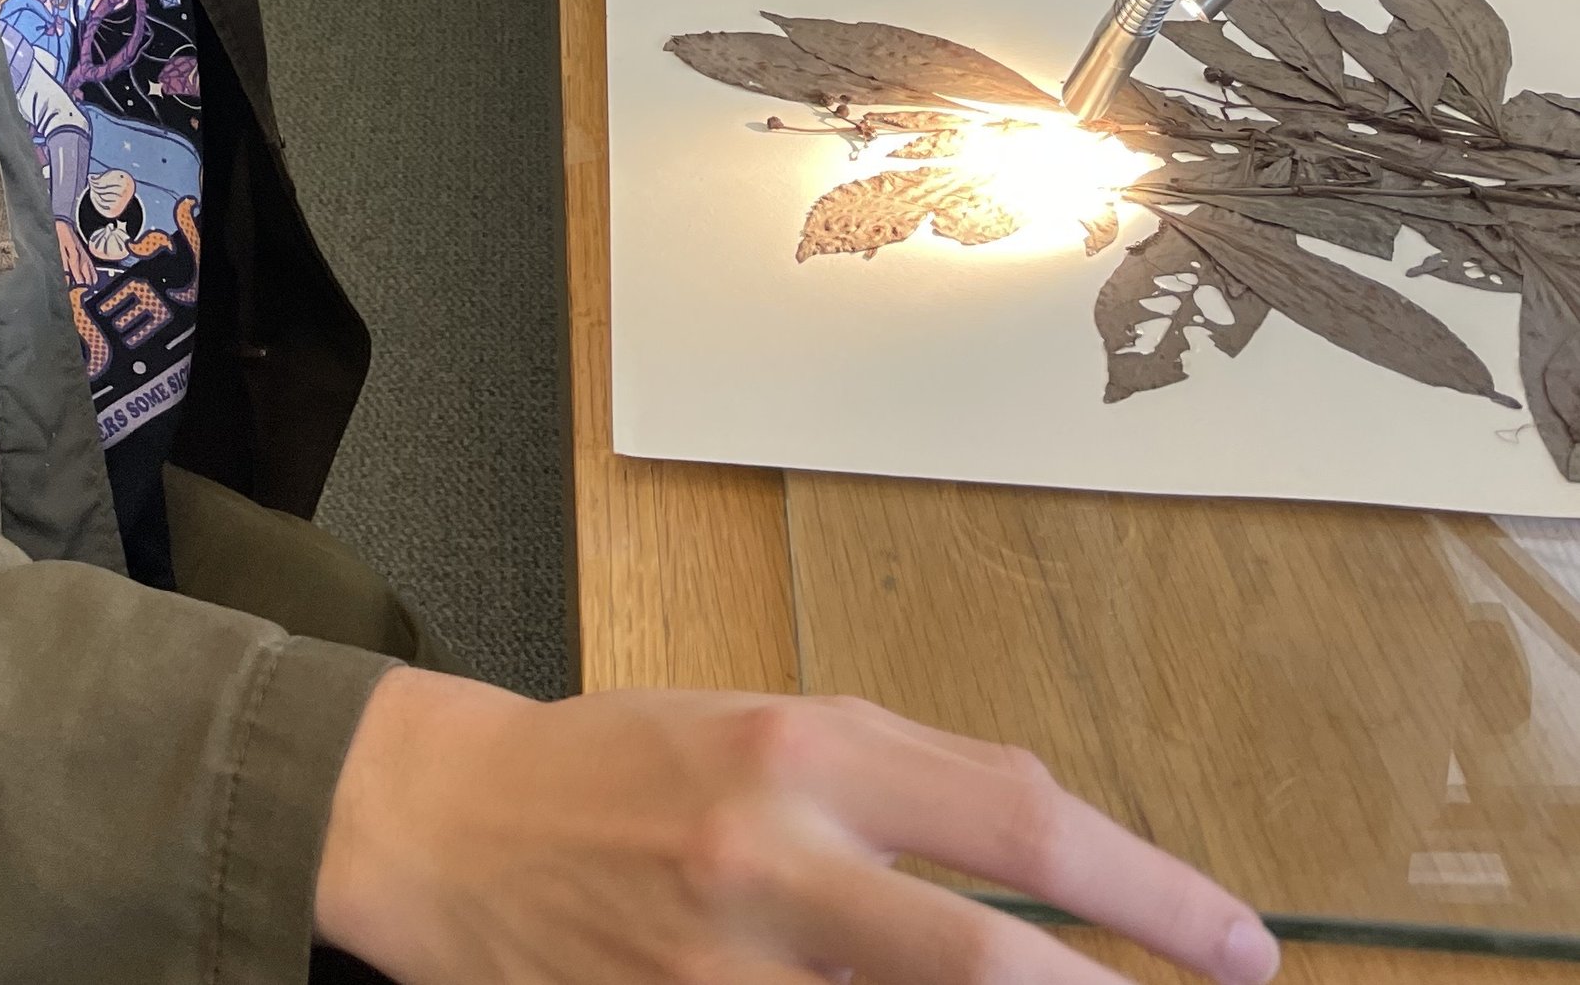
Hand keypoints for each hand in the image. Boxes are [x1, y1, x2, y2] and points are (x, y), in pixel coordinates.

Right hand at [315, 671, 1278, 984]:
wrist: (447, 828)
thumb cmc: (618, 768)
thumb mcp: (763, 725)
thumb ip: (898, 783)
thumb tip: (1048, 852)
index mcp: (805, 746)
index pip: (1019, 817)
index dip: (1149, 891)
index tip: (1237, 944)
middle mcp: (774, 854)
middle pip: (988, 961)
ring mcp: (727, 968)